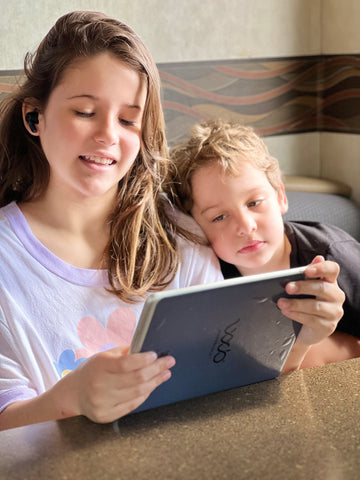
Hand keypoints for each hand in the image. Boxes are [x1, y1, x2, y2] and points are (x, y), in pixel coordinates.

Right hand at [59, 346, 174, 422]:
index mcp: (99, 366)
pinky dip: (145, 395)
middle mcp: (99, 385)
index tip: (156, 354)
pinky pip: (132, 405)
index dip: (143, 359)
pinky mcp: (105, 415)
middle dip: (156, 369)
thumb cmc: (94, 369)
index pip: (126, 363)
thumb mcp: (105, 355)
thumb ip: (126, 352)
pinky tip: (152, 386)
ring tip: (165, 373)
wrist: (74, 392)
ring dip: (155, 382)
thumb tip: (149, 349)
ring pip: (137, 393)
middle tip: (169, 362)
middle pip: (136, 379)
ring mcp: (102, 402)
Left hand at [277, 256, 344, 346]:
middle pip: (322, 288)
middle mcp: (336, 295)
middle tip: (287, 288)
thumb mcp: (302, 287)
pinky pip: (312, 320)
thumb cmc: (302, 302)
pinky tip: (286, 312)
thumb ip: (305, 274)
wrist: (303, 329)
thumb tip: (317, 258)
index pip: (332, 269)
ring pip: (316, 306)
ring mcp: (334, 312)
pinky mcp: (328, 326)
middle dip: (303, 287)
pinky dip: (297, 315)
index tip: (306, 270)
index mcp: (330, 281)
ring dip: (296, 304)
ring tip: (281, 303)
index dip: (321, 268)